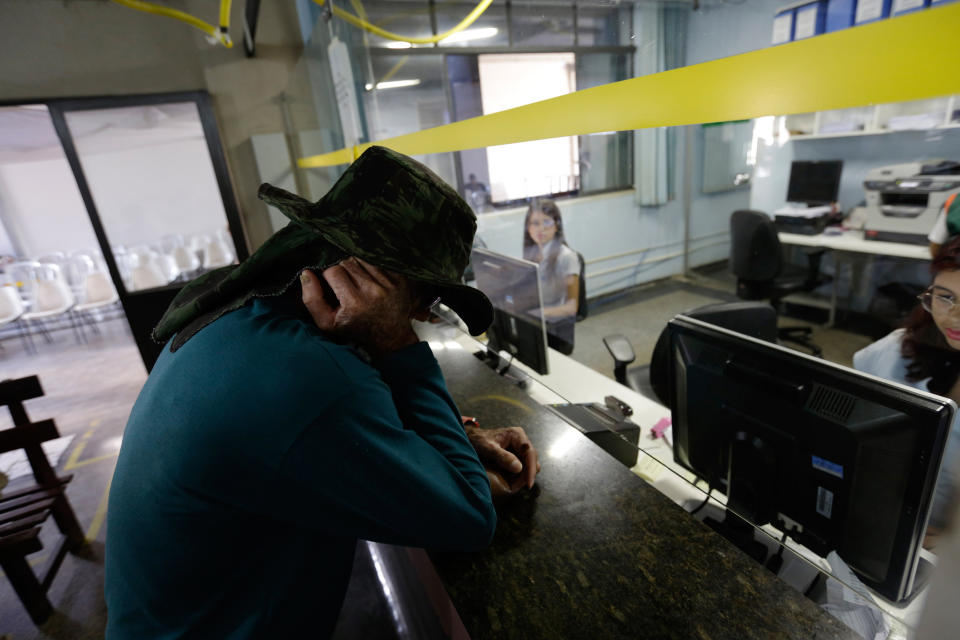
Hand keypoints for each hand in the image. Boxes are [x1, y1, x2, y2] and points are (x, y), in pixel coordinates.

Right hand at [300, 257, 419, 357]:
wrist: (390, 335)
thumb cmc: (355, 329)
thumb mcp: (327, 322)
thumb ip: (312, 299)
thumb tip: (306, 273)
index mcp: (355, 303)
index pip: (333, 271)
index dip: (328, 274)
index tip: (330, 283)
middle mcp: (374, 291)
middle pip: (347, 262)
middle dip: (341, 270)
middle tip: (343, 284)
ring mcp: (389, 284)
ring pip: (362, 259)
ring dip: (355, 267)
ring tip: (356, 282)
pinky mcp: (400, 279)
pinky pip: (377, 262)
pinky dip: (370, 268)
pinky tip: (370, 282)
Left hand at [465, 423, 539, 494]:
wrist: (472, 439)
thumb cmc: (478, 441)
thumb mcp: (488, 448)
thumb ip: (502, 457)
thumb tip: (519, 468)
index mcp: (517, 435)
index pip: (530, 453)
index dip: (531, 469)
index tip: (529, 483)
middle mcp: (521, 441)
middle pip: (532, 460)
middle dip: (527, 474)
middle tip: (517, 487)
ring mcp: (520, 448)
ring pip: (529, 465)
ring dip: (523, 476)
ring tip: (512, 485)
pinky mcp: (517, 455)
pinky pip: (523, 467)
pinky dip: (518, 475)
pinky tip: (510, 481)